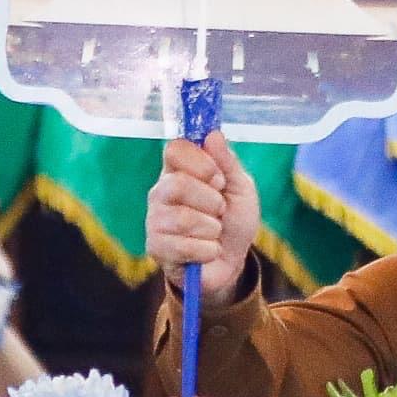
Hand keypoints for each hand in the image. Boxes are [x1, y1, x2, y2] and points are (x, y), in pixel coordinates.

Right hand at [145, 133, 258, 304]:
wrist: (231, 262)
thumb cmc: (233, 221)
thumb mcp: (241, 188)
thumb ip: (228, 162)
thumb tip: (213, 135)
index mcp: (179, 170)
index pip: (175, 149)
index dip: (200, 162)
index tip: (218, 178)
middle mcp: (161, 192)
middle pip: (178, 184)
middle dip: (211, 201)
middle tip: (220, 210)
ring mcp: (155, 220)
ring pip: (182, 218)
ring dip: (212, 229)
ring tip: (214, 232)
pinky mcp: (156, 248)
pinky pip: (184, 246)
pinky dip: (207, 250)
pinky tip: (207, 251)